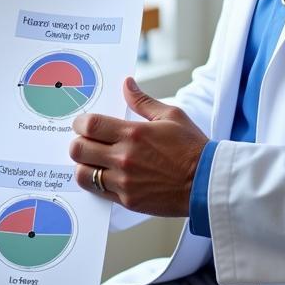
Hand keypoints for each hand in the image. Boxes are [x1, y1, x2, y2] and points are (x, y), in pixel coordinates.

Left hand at [69, 77, 208, 215]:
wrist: (206, 183)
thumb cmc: (191, 147)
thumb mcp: (171, 116)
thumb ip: (142, 101)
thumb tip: (126, 84)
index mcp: (133, 134)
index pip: (90, 125)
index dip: (79, 123)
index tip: (82, 124)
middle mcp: (124, 158)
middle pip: (79, 149)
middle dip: (77, 143)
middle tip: (85, 141)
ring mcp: (124, 182)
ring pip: (83, 173)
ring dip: (84, 165)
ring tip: (93, 161)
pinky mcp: (128, 201)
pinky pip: (98, 192)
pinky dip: (96, 183)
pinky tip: (105, 175)